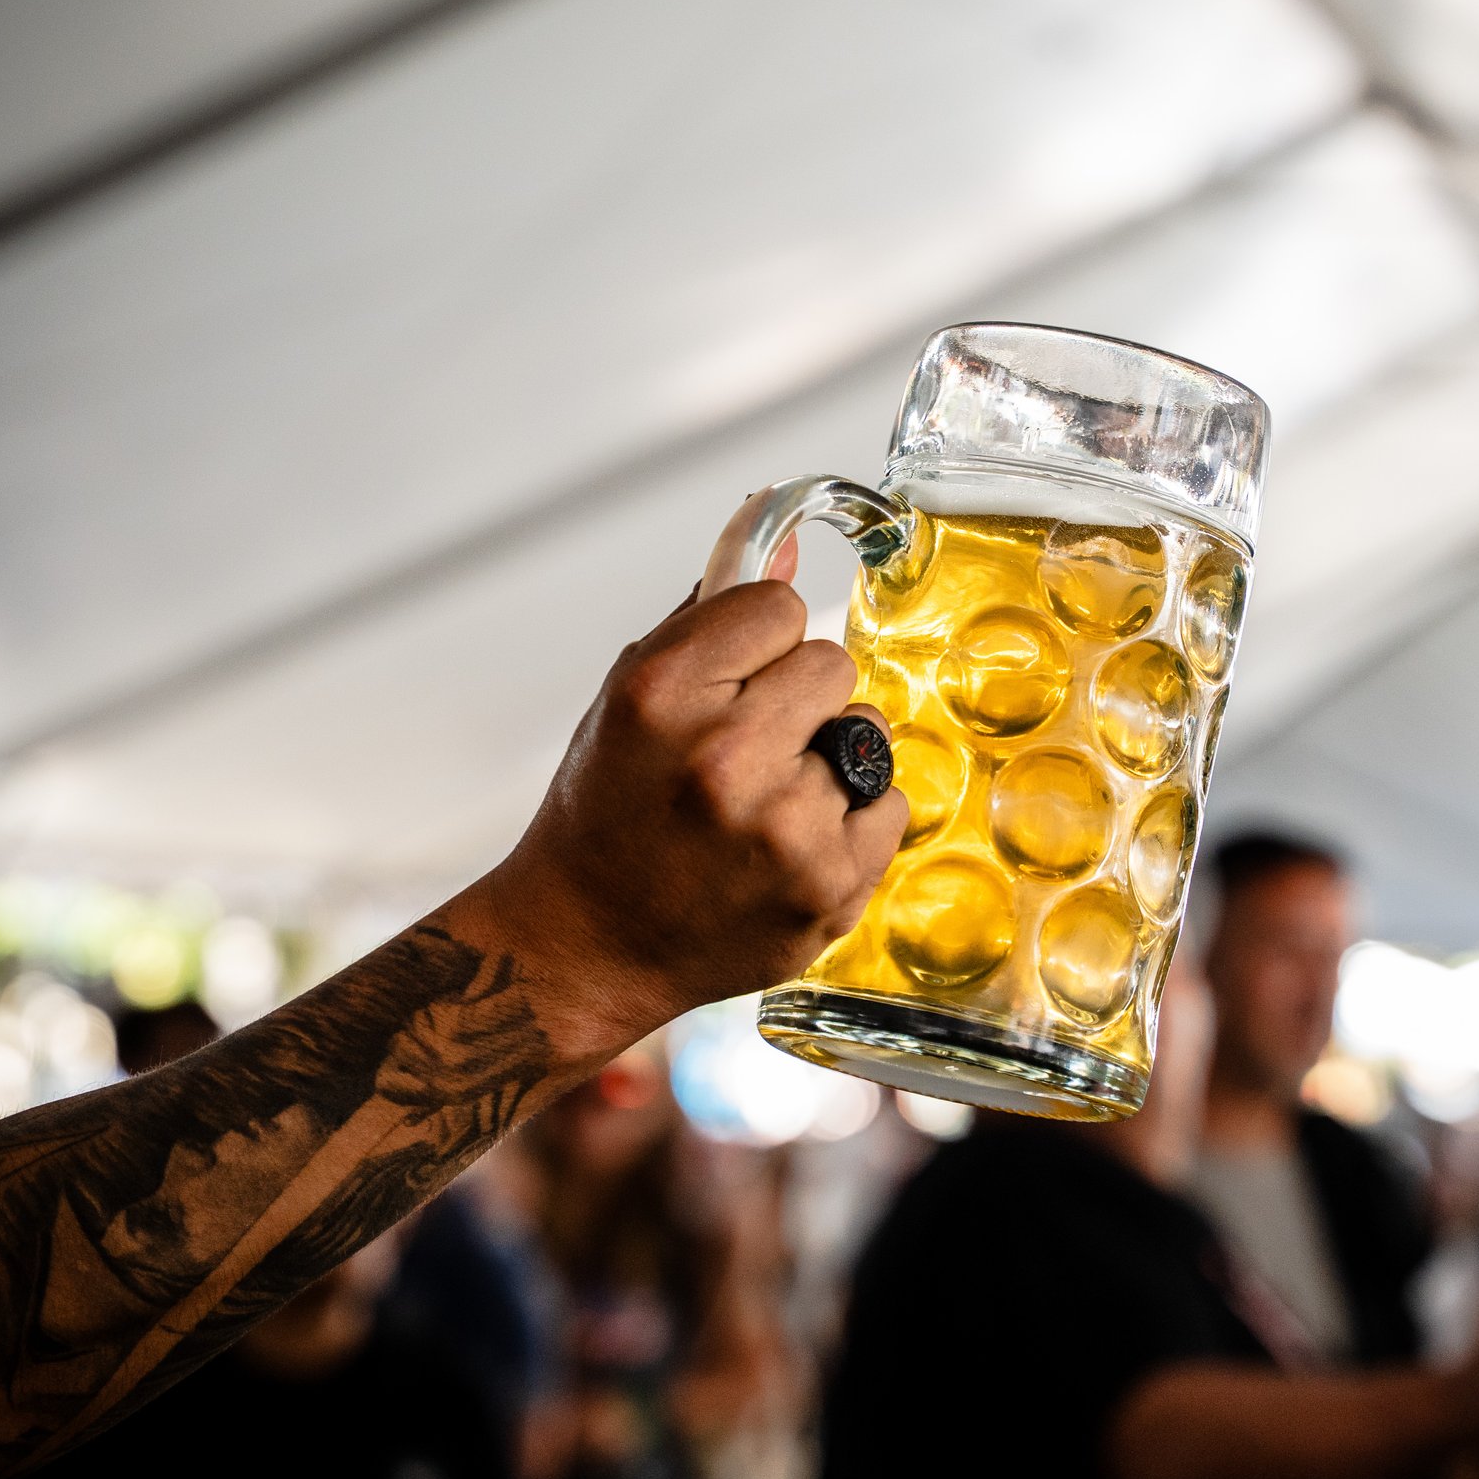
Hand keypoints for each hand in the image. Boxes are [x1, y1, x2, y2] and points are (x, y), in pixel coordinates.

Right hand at [455, 566, 907, 1060]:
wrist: (589, 946)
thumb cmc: (606, 815)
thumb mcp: (632, 694)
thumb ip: (712, 611)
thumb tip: (787, 532)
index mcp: (663, 694)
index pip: (778, 605)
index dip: (756, 643)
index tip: (727, 684)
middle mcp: (725, 759)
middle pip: (832, 665)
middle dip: (797, 700)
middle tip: (745, 751)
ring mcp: (786, 829)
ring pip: (866, 735)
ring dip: (826, 762)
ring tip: (762, 806)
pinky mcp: (830, 887)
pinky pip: (890, 804)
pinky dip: (850, 821)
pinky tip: (787, 846)